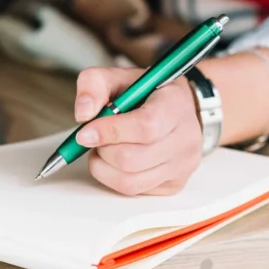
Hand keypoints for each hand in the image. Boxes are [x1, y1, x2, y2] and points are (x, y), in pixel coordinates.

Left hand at [74, 67, 202, 195]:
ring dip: (104, 166)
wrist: (180, 108)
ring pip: (129, 181)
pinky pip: (134, 191)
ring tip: (104, 148)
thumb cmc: (146, 93)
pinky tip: (116, 160)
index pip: (144, 127)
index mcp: (175, 105)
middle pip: (131, 159)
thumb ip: (93, 85)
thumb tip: (83, 114)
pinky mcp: (175, 184)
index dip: (109, 132)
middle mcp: (185, 139)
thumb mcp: (117, 77)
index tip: (84, 133)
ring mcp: (183, 165)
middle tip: (95, 138)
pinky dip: (114, 178)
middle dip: (102, 150)